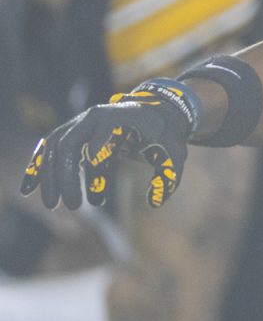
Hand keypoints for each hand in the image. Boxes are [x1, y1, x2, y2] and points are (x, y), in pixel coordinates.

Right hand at [19, 80, 198, 210]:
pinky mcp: (73, 132)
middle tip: (74, 206)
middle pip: (71, 143)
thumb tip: (155, 202)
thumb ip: (168, 177)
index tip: (97, 189)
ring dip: (51, 176)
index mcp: (122, 116)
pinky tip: (30, 189)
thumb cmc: (165, 136)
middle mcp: (95, 116)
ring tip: (53, 204)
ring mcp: (81, 123)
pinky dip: (40, 166)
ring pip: (55, 147)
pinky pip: (50, 148)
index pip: (101, 132)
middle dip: (68, 175)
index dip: (97, 155)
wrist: (155, 115)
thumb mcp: (175, 154)